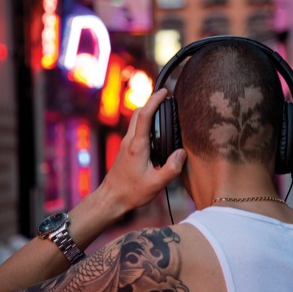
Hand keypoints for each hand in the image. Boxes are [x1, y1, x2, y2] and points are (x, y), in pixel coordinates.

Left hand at [99, 89, 186, 213]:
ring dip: (148, 112)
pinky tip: (156, 132)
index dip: (154, 101)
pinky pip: (136, 130)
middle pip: (138, 113)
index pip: (144, 116)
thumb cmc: (132, 192)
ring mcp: (126, 145)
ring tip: (163, 112)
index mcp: (137, 146)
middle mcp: (130, 141)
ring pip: (135, 120)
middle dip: (151, 102)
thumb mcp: (156, 183)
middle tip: (165, 98)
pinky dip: (145, 123)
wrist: (111, 199)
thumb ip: (172, 168)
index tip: (164, 92)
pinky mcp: (126, 150)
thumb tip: (182, 152)